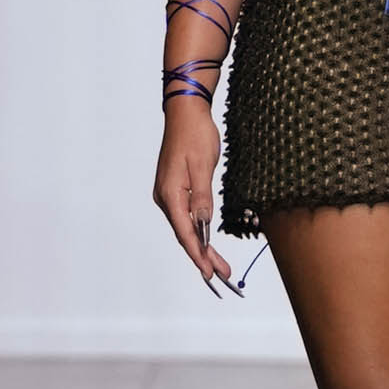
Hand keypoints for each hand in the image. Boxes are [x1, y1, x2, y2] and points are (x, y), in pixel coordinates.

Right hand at [153, 105, 241, 297]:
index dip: (198, 255)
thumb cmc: (195, 134)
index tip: (209, 273)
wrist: (185, 113)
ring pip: (186, 227)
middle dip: (204, 256)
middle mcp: (165, 198)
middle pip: (185, 234)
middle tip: (224, 275)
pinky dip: (198, 230)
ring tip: (220, 265)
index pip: (185, 233)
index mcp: (170, 194)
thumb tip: (203, 224)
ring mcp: (169, 194)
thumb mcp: (203, 166)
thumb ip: (202, 198)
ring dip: (202, 246)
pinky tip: (208, 241)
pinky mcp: (175, 189)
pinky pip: (186, 216)